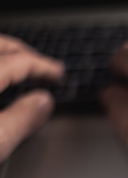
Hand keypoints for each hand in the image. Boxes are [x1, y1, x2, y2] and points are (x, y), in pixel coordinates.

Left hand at [0, 35, 63, 162]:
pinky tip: (0, 84)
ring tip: (21, 71)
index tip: (59, 75)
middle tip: (43, 66)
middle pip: (0, 45)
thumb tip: (43, 103)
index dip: (45, 66)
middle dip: (24, 52)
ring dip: (6, 57)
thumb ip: (23, 119)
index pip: (19, 60)